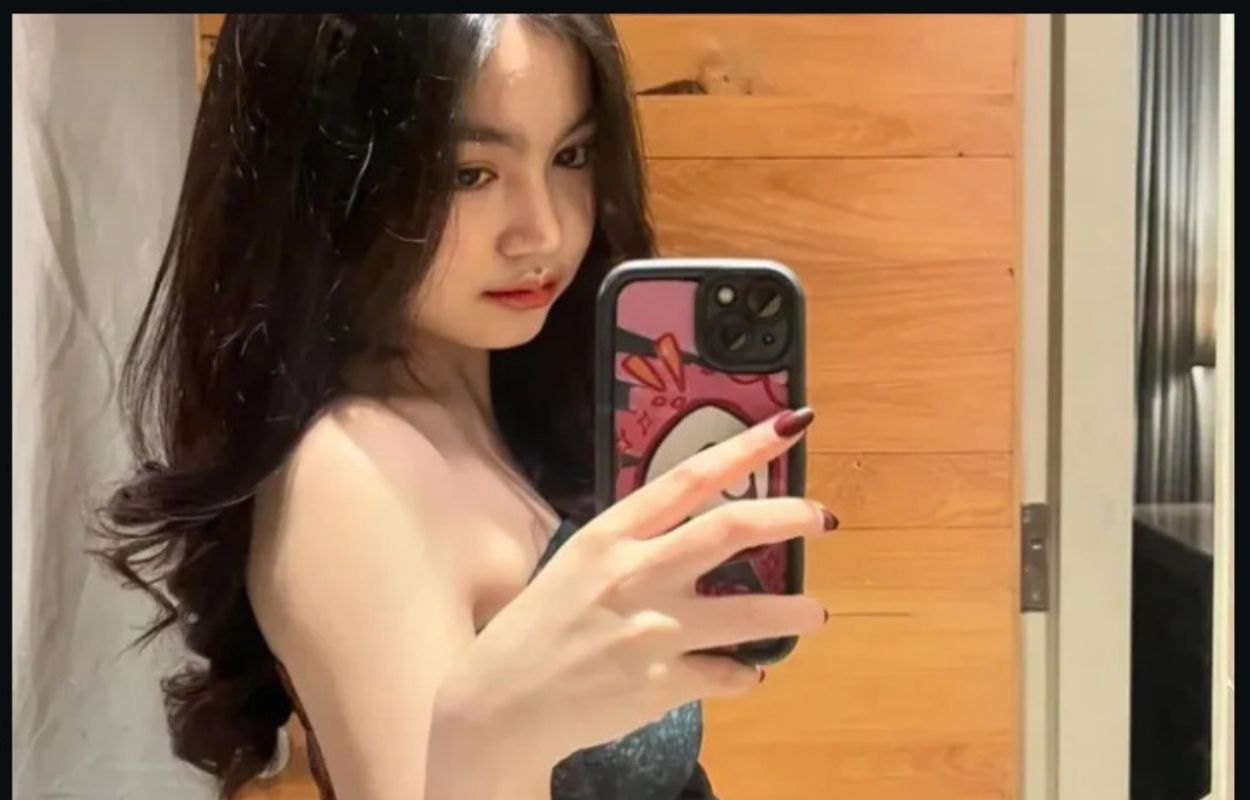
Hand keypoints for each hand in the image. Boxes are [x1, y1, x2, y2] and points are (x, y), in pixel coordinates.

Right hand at [439, 407, 832, 768]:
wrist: (498, 706)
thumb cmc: (536, 629)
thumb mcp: (578, 566)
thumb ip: (634, 547)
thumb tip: (695, 532)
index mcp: (610, 535)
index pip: (688, 478)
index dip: (745, 449)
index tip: (789, 427)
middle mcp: (635, 573)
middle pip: (729, 530)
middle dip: (789, 517)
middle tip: (824, 518)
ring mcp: (651, 631)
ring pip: (747, 613)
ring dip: (792, 612)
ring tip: (817, 612)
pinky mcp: (660, 684)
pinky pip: (725, 676)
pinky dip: (742, 676)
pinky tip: (746, 675)